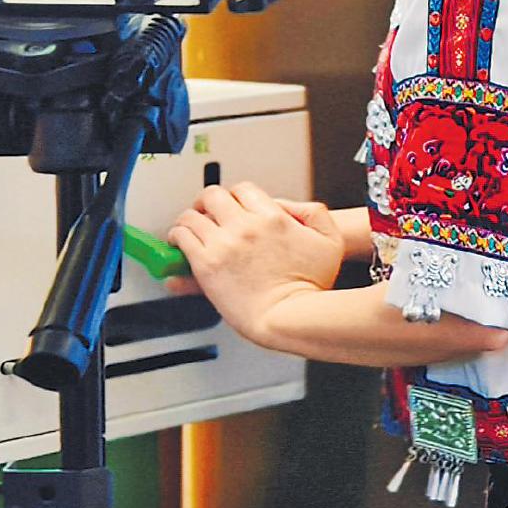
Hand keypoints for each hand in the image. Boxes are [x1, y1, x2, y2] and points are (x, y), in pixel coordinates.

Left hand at [168, 181, 343, 344]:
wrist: (291, 318)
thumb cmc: (310, 286)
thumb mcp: (329, 241)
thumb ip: (313, 214)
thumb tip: (286, 206)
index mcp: (272, 217)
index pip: (243, 190)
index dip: (234, 196)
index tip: (229, 206)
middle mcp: (246, 225)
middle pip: (214, 196)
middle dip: (208, 202)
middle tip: (204, 212)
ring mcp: (224, 243)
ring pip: (192, 215)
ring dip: (189, 218)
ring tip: (187, 227)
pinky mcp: (207, 264)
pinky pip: (182, 238)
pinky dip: (178, 236)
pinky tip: (179, 242)